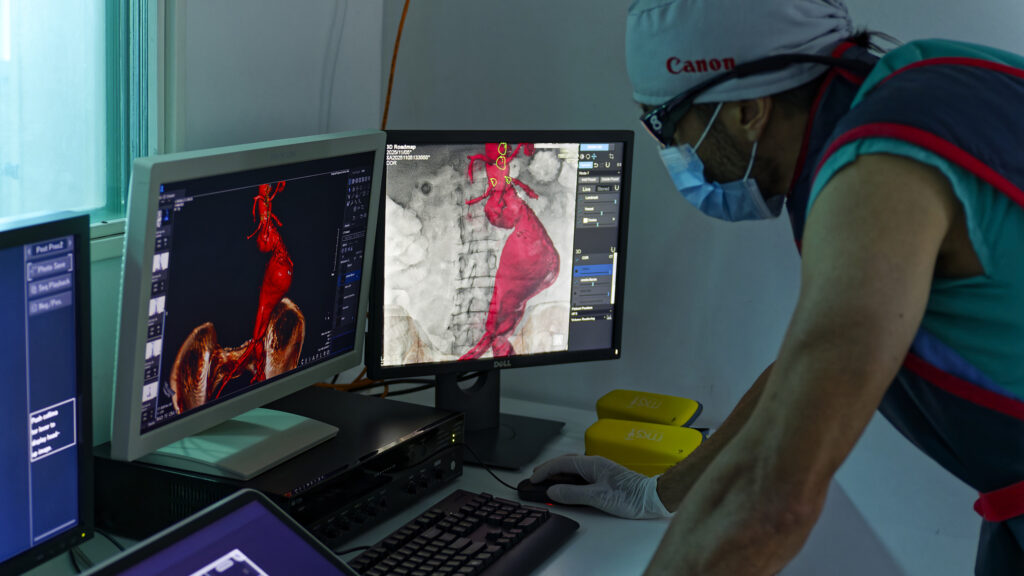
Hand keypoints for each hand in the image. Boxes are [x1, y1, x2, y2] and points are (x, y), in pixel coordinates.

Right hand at [531, 454, 670, 519]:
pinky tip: (566, 485)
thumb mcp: (597, 497)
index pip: (561, 463)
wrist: (651, 498)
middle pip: (565, 462)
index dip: (545, 470)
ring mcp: (599, 470)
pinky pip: (580, 474)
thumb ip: (572, 493)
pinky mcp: (604, 478)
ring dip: (558, 473)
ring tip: (546, 480)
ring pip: (572, 468)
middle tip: (535, 477)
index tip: (533, 479)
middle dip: (548, 469)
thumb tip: (552, 491)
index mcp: (591, 464)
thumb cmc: (630, 496)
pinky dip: (568, 478)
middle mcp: (594, 464)